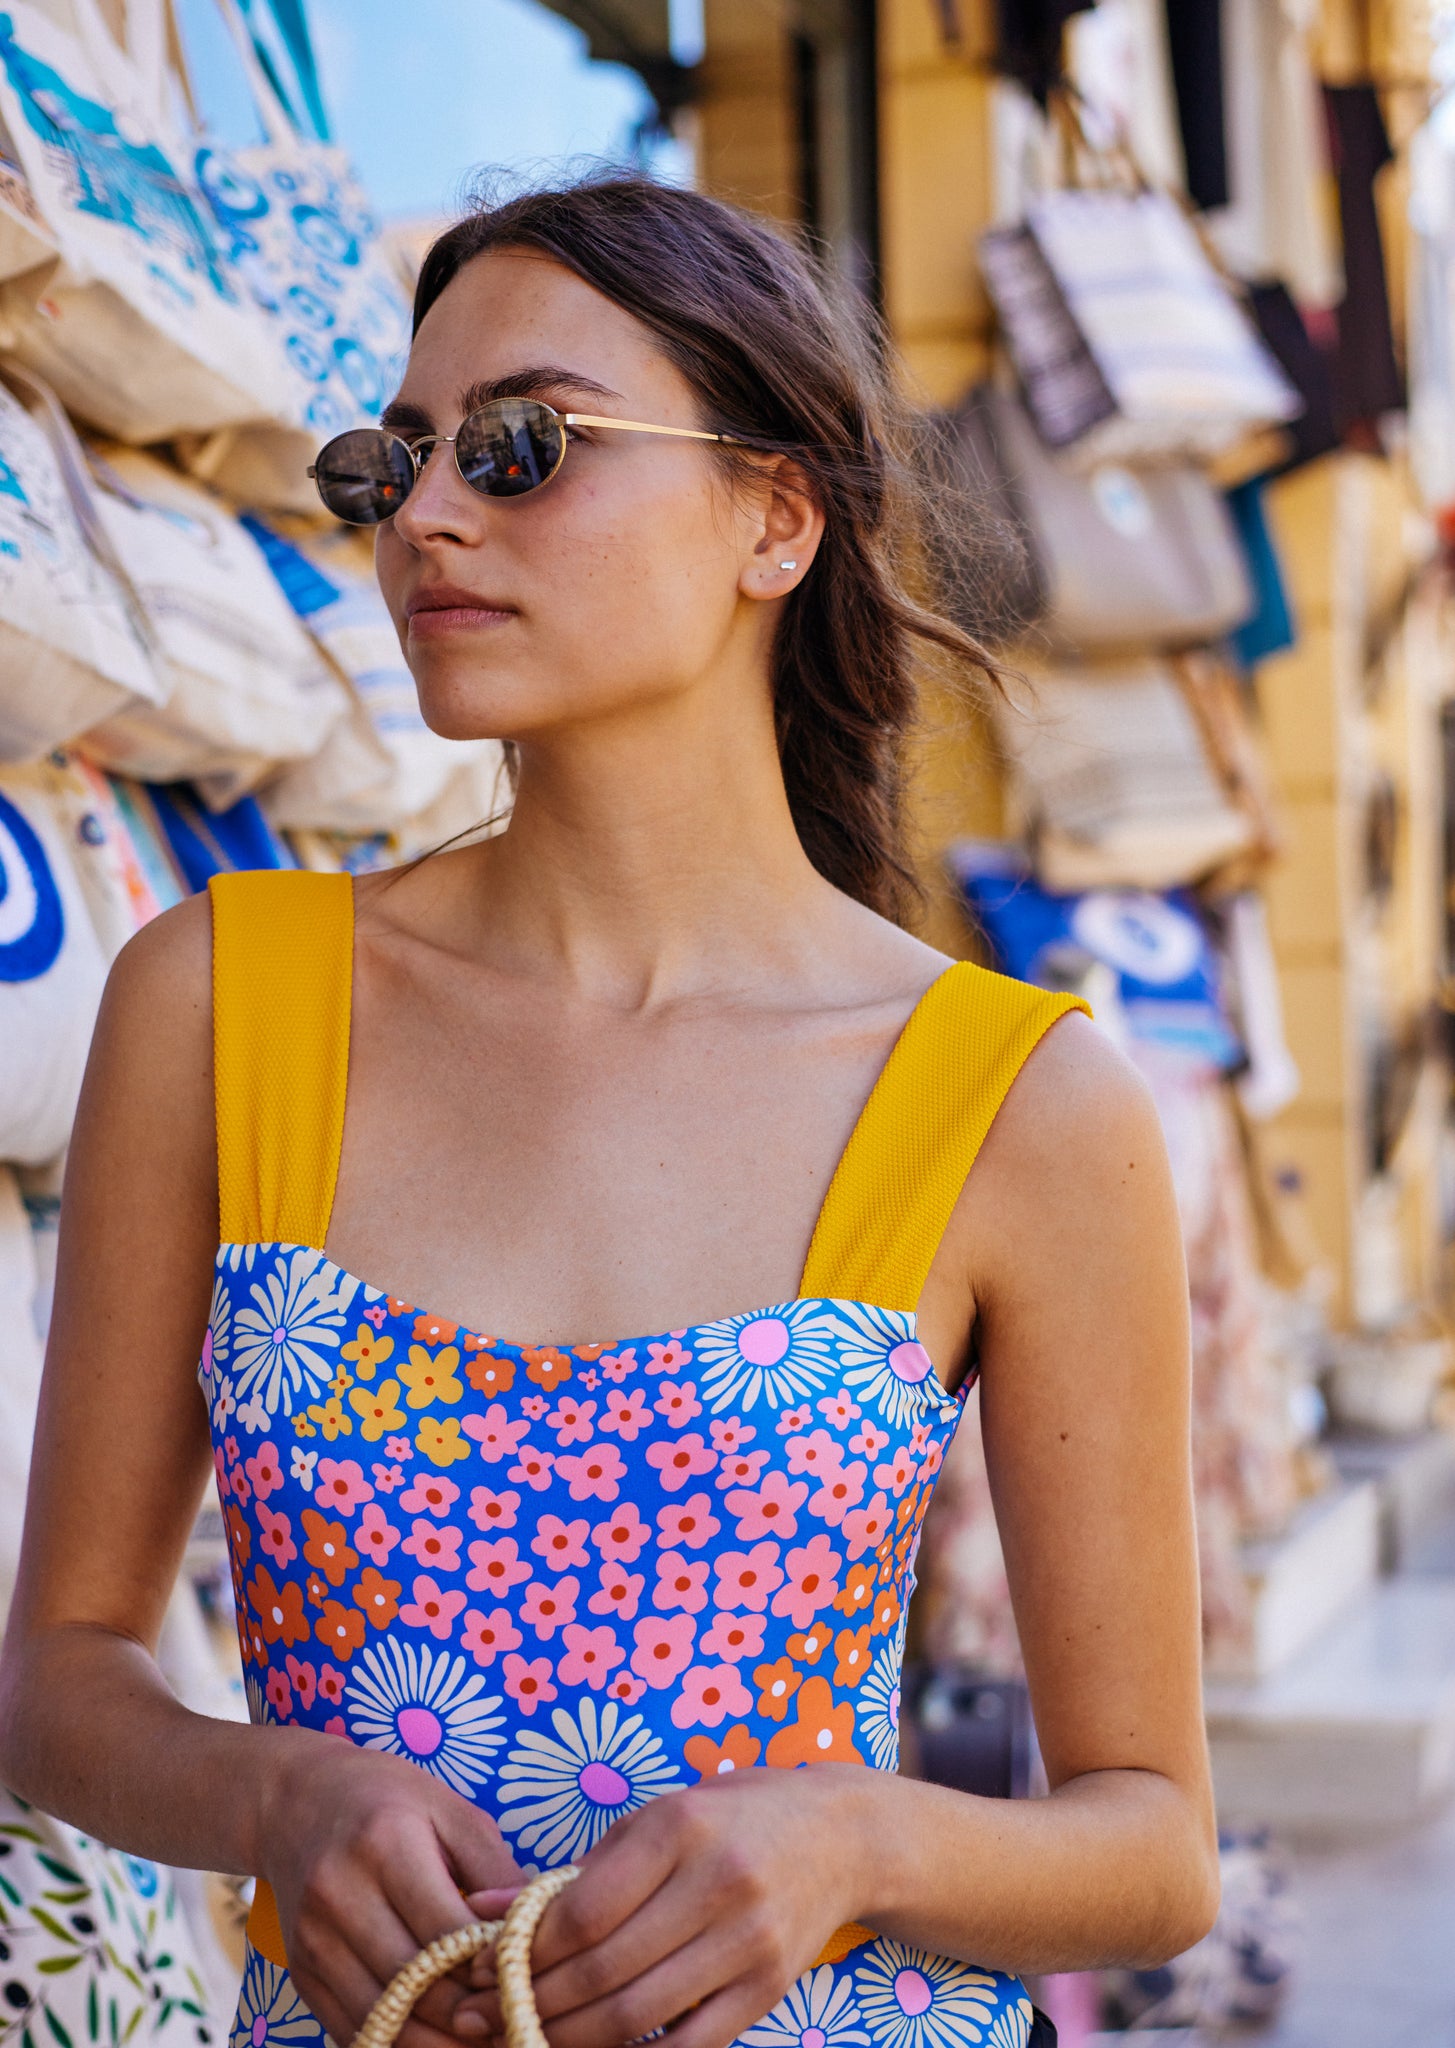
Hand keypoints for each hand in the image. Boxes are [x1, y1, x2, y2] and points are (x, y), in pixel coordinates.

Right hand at [256, 1729, 522, 2047]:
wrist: (296, 1801)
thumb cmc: (390, 1801)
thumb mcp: (452, 1811)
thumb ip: (495, 1873)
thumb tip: (537, 1933)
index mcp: (386, 1844)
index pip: (449, 1935)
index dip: (494, 1971)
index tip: (529, 1983)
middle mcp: (339, 1895)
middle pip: (416, 1987)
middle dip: (472, 2017)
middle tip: (516, 2024)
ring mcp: (313, 1940)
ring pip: (385, 2020)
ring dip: (439, 2044)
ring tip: (484, 2040)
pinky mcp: (299, 1973)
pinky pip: (354, 2029)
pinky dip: (400, 2044)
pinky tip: (438, 2039)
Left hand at [459, 1764, 873, 2047]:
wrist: (841, 1836)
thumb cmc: (730, 1818)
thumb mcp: (655, 1819)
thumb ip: (574, 1871)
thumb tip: (481, 1908)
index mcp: (681, 1828)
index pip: (582, 1913)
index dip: (524, 1951)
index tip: (487, 1966)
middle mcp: (718, 1883)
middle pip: (603, 1970)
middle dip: (534, 2001)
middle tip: (494, 2013)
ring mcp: (749, 1941)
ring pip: (637, 2016)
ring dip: (571, 2036)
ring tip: (533, 2033)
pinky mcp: (769, 1989)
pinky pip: (687, 2045)